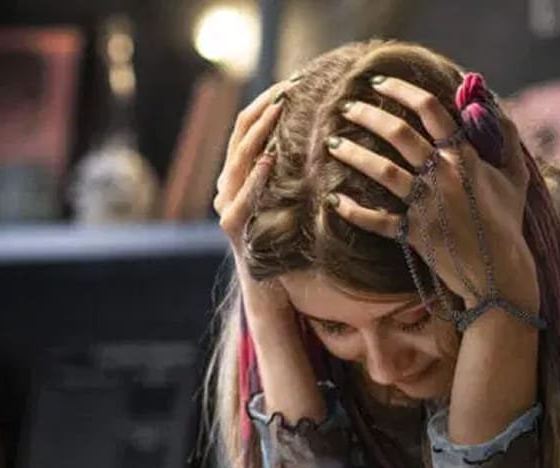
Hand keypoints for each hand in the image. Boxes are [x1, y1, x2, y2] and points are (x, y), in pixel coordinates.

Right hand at [214, 80, 293, 318]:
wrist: (274, 295)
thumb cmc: (292, 248)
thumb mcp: (296, 205)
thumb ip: (300, 177)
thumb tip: (331, 141)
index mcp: (242, 177)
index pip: (248, 128)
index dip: (267, 102)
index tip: (293, 81)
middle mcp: (228, 188)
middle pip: (240, 136)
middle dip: (264, 108)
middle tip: (288, 86)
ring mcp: (227, 208)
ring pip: (237, 160)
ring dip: (259, 132)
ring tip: (279, 108)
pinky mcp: (233, 230)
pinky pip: (243, 197)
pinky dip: (256, 176)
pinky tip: (270, 158)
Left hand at [323, 76, 538, 311]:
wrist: (500, 271)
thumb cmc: (507, 221)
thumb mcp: (516, 176)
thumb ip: (507, 137)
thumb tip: (493, 104)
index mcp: (466, 155)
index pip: (430, 109)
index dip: (401, 90)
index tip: (378, 83)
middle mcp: (443, 174)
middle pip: (398, 134)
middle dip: (367, 115)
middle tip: (346, 106)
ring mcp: (427, 204)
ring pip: (382, 171)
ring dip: (353, 153)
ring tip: (332, 142)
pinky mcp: (414, 232)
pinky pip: (377, 220)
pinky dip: (353, 211)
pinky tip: (333, 201)